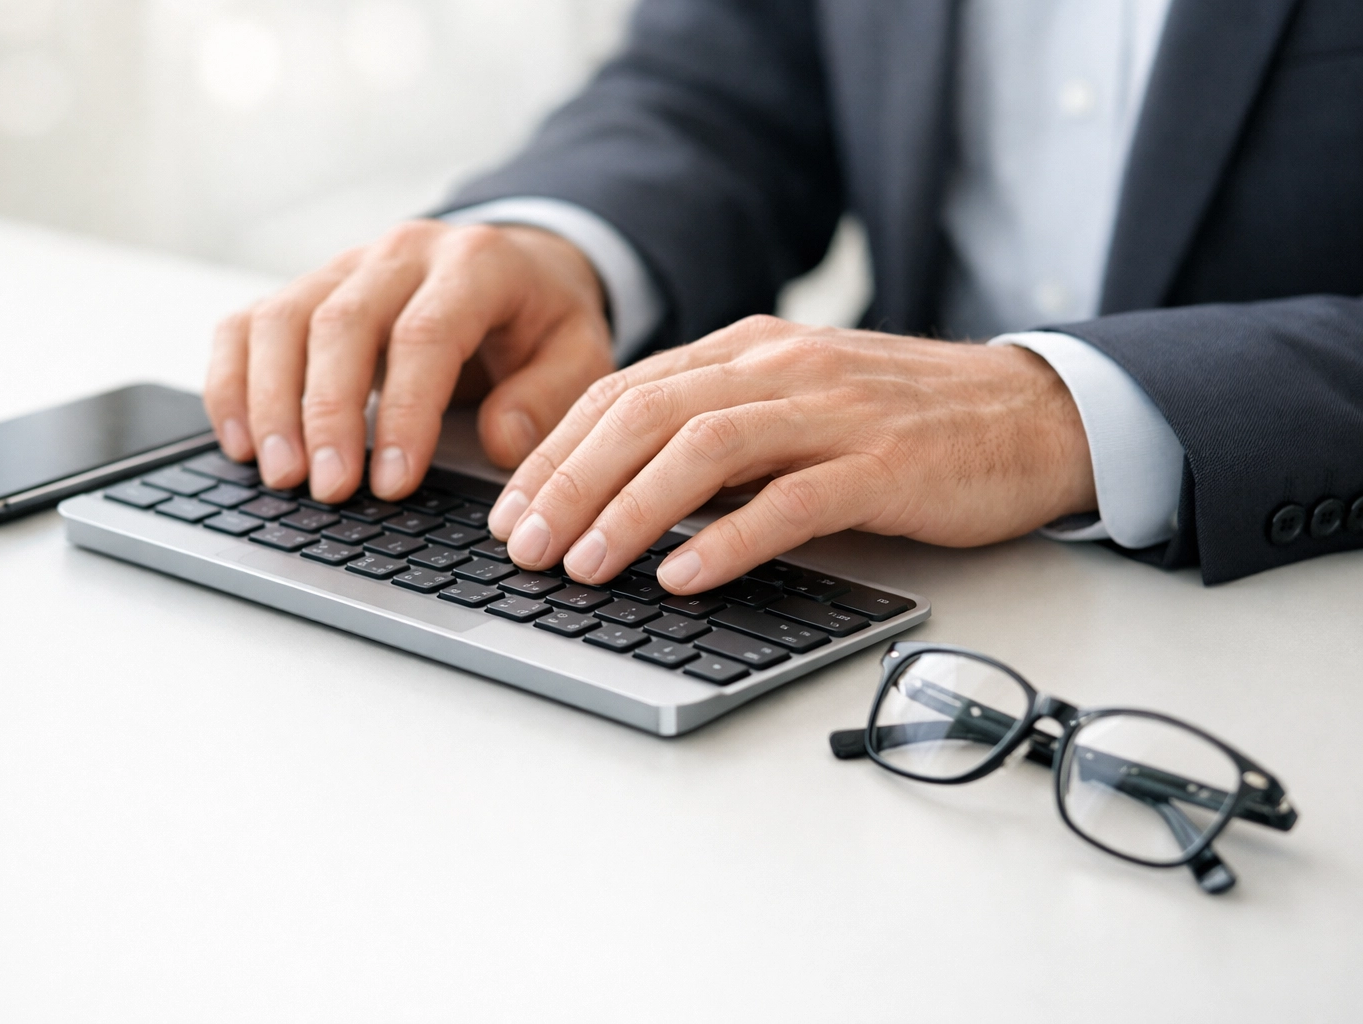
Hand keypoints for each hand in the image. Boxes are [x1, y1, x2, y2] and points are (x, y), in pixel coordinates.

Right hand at [204, 221, 614, 500]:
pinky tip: (241, 441)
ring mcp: (346, 267)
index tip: (392, 480)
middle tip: (328, 489)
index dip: (403, 411)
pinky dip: (233, 381)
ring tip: (281, 476)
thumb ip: (548, 397)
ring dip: (270, 402)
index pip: (425, 334)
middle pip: (341, 323)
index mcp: (475, 264)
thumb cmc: (543, 319)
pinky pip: (248, 324)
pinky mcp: (308, 289)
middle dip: (326, 413)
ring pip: (282, 320)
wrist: (520, 265)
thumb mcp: (579, 353)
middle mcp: (401, 254)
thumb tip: (499, 442)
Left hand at [486, 316, 1096, 593]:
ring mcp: (833, 411)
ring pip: (705, 448)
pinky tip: (682, 578)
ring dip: (632, 511)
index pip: (623, 392)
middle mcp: (780, 367)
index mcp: (748, 350)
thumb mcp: (795, 405)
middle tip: (522, 548)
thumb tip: (625, 491)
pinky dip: (728, 540)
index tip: (510, 511)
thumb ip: (720, 431)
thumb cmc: (904, 421)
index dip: (555, 452)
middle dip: (570, 483)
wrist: (1032, 413)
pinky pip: (791, 500)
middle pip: (646, 414)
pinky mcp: (884, 464)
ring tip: (584, 567)